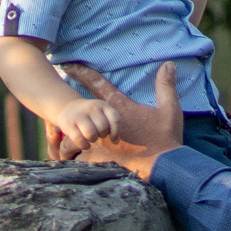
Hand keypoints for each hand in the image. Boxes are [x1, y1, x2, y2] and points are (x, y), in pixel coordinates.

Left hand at [46, 62, 183, 178]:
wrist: (164, 166)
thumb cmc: (166, 138)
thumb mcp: (170, 109)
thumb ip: (165, 86)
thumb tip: (168, 64)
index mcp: (119, 108)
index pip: (96, 84)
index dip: (81, 73)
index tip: (68, 66)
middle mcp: (104, 124)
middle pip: (78, 114)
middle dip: (70, 115)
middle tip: (60, 119)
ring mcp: (99, 143)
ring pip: (73, 138)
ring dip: (70, 140)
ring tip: (66, 147)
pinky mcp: (98, 160)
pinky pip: (76, 158)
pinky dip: (74, 159)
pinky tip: (73, 163)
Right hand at [56, 95, 120, 154]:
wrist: (67, 107)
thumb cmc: (89, 116)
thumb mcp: (101, 113)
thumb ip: (111, 124)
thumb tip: (116, 142)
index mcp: (102, 105)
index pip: (115, 119)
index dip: (116, 132)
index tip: (113, 139)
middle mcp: (91, 107)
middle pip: (103, 128)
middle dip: (102, 135)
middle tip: (97, 135)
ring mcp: (79, 115)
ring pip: (91, 134)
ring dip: (93, 139)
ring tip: (91, 139)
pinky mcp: (68, 123)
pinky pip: (79, 139)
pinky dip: (84, 145)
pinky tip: (85, 145)